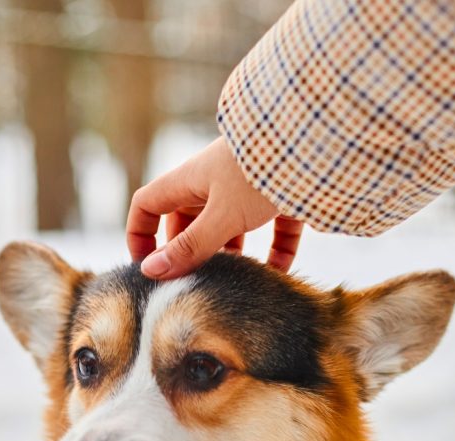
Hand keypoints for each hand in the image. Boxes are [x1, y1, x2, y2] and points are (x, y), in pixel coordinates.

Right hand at [126, 138, 302, 279]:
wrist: (314, 141)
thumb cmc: (259, 172)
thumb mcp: (221, 216)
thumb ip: (190, 247)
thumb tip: (150, 272)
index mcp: (190, 180)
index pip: (148, 205)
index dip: (140, 235)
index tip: (146, 269)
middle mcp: (216, 183)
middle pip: (189, 222)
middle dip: (189, 254)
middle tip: (193, 286)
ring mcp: (249, 191)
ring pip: (231, 231)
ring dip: (232, 258)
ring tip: (234, 286)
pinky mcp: (282, 199)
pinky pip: (274, 232)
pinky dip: (275, 255)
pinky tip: (277, 275)